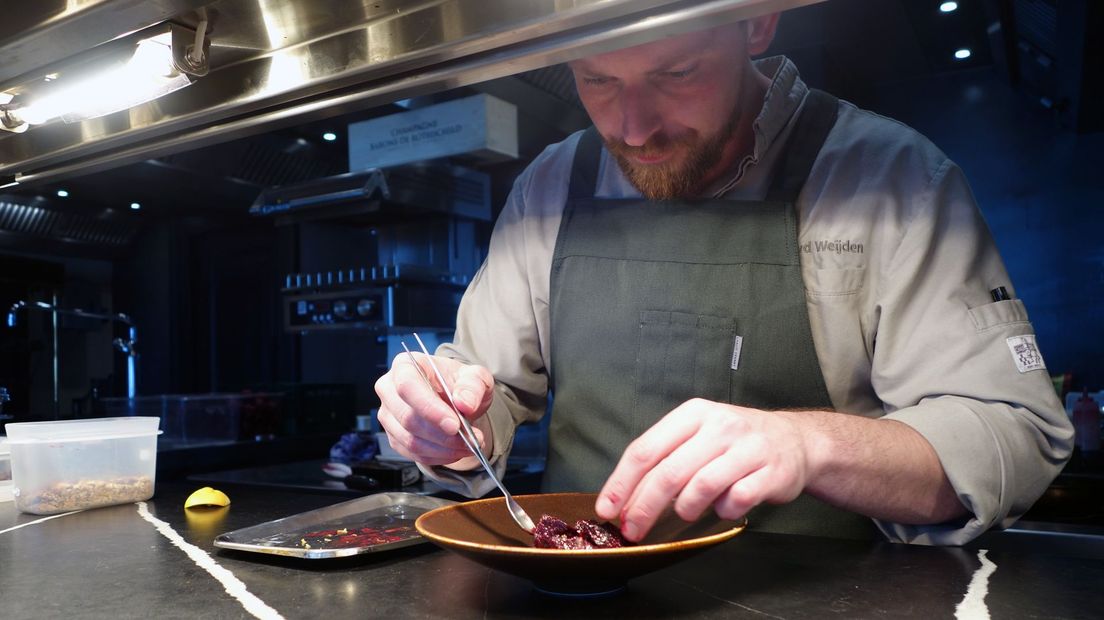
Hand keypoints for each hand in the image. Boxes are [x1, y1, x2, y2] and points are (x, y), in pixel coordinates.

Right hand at [374, 352, 495, 467]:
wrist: (456, 400)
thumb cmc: (459, 383)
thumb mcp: (476, 376)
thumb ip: (473, 385)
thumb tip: (464, 402)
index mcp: (405, 365)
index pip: (407, 386)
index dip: (429, 408)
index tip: (454, 424)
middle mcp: (389, 389)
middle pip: (407, 418)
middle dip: (442, 434)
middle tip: (470, 438)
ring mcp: (389, 415)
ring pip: (410, 440)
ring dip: (443, 448)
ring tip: (469, 444)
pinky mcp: (394, 437)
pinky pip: (413, 454)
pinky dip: (438, 456)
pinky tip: (455, 450)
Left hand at [594, 398, 817, 541]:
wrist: (795, 440)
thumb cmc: (734, 442)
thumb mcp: (697, 434)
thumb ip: (664, 458)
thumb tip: (623, 499)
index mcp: (693, 413)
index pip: (646, 450)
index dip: (621, 483)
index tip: (606, 509)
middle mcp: (720, 426)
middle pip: (668, 472)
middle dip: (644, 507)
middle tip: (632, 529)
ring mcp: (748, 448)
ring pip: (701, 486)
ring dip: (685, 508)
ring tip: (685, 513)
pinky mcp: (771, 472)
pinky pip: (736, 500)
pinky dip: (724, 510)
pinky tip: (724, 507)